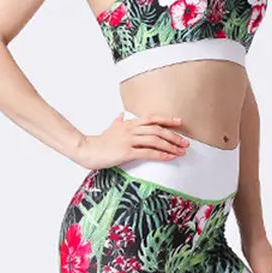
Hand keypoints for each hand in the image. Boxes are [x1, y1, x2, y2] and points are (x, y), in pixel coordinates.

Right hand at [73, 111, 190, 169]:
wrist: (86, 150)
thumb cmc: (99, 142)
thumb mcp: (110, 128)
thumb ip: (117, 121)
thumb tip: (121, 114)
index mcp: (129, 123)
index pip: (152, 118)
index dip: (167, 119)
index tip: (179, 122)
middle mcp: (131, 129)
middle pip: (157, 129)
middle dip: (174, 136)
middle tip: (185, 142)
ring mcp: (129, 140)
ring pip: (155, 140)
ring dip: (170, 146)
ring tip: (181, 151)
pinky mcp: (126, 152)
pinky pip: (148, 152)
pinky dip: (161, 154)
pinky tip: (169, 157)